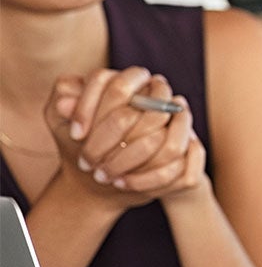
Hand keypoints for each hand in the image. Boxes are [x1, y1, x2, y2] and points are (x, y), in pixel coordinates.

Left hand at [42, 70, 203, 210]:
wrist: (123, 175)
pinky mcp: (193, 150)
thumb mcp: (69, 126)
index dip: (91, 108)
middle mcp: (164, 97)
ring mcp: (184, 123)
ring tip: (104, 175)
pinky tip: (124, 183)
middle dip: (108, 141)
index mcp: (135, 83)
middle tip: (87, 161)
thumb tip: (63, 103)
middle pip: (140, 115)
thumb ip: (63, 108)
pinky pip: (175, 166)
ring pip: (163, 141)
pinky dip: (146, 179)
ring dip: (127, 162)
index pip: (116, 84)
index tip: (75, 134)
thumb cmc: (93, 144)